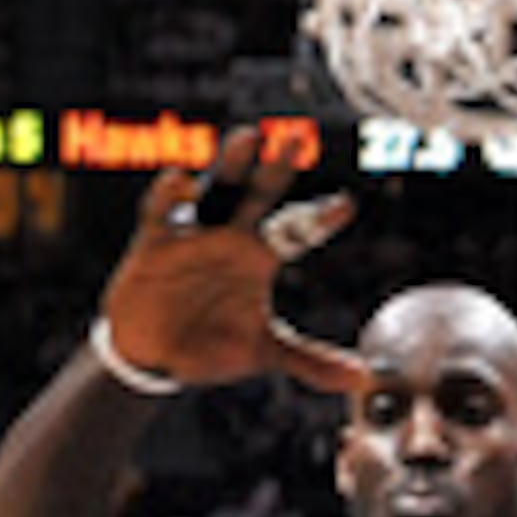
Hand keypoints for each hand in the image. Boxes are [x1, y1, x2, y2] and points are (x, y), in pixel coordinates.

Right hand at [99, 123, 367, 395]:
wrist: (154, 357)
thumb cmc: (212, 344)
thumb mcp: (263, 352)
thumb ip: (310, 360)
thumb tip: (363, 379)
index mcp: (260, 256)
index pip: (297, 230)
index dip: (321, 218)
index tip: (346, 207)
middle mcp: (231, 234)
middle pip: (257, 193)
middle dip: (274, 168)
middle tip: (293, 137)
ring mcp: (194, 233)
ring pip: (214, 188)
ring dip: (230, 164)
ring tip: (248, 136)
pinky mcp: (155, 241)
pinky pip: (161, 211)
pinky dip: (170, 194)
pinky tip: (181, 180)